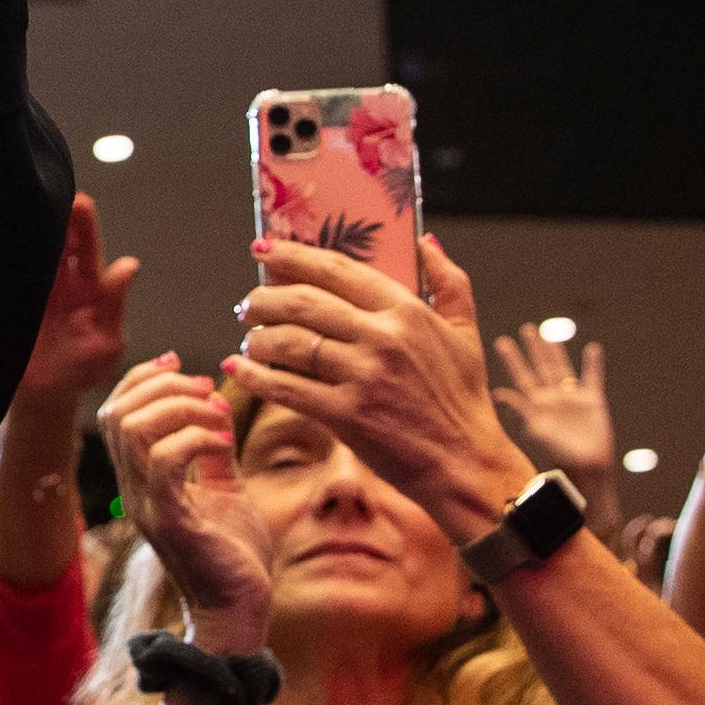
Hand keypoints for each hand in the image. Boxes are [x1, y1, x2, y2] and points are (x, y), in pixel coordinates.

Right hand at [14, 192, 136, 408]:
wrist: (45, 399)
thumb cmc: (83, 372)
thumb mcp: (107, 342)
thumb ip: (114, 304)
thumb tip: (129, 265)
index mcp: (89, 288)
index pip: (87, 248)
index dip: (85, 224)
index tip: (81, 203)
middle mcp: (61, 282)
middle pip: (58, 240)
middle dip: (56, 216)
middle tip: (52, 195)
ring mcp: (34, 290)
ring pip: (33, 252)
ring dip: (31, 232)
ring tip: (26, 208)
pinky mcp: (13, 301)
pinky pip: (9, 275)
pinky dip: (6, 257)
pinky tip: (0, 238)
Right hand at [97, 355, 274, 642]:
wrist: (241, 610)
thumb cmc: (234, 555)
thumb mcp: (225, 488)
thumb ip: (213, 451)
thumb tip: (215, 407)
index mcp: (142, 479)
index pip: (118, 411)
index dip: (144, 378)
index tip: (183, 366)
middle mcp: (135, 490)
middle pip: (119, 412)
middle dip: (163, 385)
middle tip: (207, 389)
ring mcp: (148, 506)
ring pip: (135, 430)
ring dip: (179, 407)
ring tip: (216, 414)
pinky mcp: (171, 521)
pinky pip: (165, 462)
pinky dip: (196, 438)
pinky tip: (225, 444)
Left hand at [232, 234, 530, 545]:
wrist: (464, 462)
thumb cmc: (463, 399)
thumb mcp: (466, 333)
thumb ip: (448, 282)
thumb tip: (424, 241)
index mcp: (407, 311)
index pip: (337, 270)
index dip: (292, 255)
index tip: (262, 248)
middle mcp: (382, 337)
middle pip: (304, 303)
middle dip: (265, 299)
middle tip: (247, 304)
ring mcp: (363, 376)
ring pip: (290, 342)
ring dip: (258, 337)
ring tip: (248, 339)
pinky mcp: (347, 415)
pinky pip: (286, 387)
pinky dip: (255, 376)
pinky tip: (239, 369)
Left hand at [484, 326, 614, 485]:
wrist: (586, 467)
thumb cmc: (558, 454)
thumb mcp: (536, 430)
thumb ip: (520, 409)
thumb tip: (498, 393)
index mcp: (536, 405)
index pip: (521, 376)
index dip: (512, 360)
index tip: (503, 341)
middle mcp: (553, 398)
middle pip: (541, 367)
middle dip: (534, 349)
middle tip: (527, 329)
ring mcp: (572, 399)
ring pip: (563, 368)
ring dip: (557, 351)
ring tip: (550, 335)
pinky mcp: (593, 401)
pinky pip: (593, 377)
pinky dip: (593, 364)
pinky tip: (593, 348)